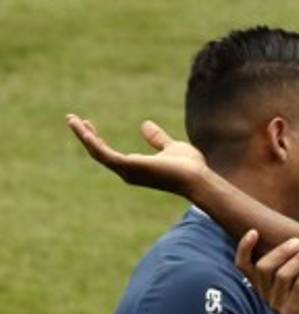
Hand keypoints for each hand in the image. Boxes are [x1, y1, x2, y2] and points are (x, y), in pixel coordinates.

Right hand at [66, 115, 205, 195]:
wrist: (196, 178)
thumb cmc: (189, 168)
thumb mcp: (171, 147)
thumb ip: (157, 138)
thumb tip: (145, 124)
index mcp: (136, 167)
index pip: (110, 153)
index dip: (97, 139)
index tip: (88, 124)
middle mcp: (128, 172)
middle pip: (99, 153)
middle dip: (85, 136)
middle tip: (72, 119)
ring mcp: (127, 171)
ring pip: (98, 153)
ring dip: (83, 136)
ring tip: (72, 119)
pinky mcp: (128, 167)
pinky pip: (104, 154)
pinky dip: (92, 142)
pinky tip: (84, 129)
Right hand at [234, 230, 298, 313]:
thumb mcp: (291, 282)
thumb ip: (287, 263)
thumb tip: (295, 235)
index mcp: (260, 286)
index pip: (243, 266)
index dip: (244, 248)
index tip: (254, 231)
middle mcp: (265, 296)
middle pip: (264, 267)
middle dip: (282, 250)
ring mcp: (277, 306)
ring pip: (282, 276)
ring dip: (298, 259)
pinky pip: (298, 289)